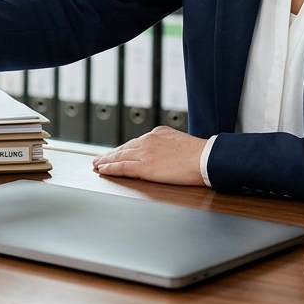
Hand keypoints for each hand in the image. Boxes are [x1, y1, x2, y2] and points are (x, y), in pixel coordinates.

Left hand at [90, 126, 206, 185]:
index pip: (135, 143)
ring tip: (97, 165)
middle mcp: (148, 140)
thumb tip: (165, 151)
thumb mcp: (181, 141)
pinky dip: (110, 168)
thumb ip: (168, 144)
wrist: (205, 159)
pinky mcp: (144, 167)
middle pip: (124, 148)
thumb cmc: (200, 154)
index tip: (115, 153)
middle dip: (110, 154)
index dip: (123, 149)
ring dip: (106, 161)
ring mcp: (145, 153)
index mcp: (157, 133)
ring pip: (119, 157)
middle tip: (99, 159)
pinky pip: (122, 167)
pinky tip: (102, 170)